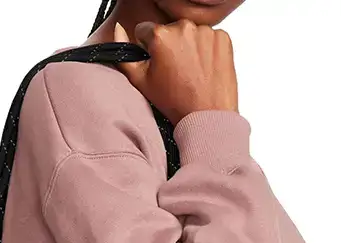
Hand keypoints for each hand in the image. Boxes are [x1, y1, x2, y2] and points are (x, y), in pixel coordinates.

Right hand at [113, 18, 238, 126]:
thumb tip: (118, 30)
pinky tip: (204, 68)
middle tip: (175, 72)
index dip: (148, 48)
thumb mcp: (141, 82)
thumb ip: (124, 54)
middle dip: (170, 46)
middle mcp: (184, 28)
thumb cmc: (177, 103)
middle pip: (170, 30)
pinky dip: (207, 49)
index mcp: (161, 36)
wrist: (208, 116)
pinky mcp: (222, 38)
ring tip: (191, 72)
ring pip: (190, 33)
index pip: (145, 30)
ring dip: (189, 47)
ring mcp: (206, 31)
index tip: (157, 62)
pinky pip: (210, 38)